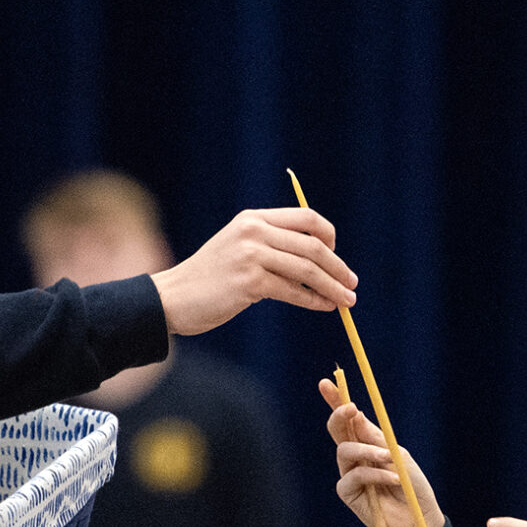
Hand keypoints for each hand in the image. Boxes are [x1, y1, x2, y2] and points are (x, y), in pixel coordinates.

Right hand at [150, 207, 357, 334]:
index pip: (306, 218)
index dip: (329, 236)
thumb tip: (317, 260)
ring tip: (347, 301)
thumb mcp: (239, 248)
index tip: (336, 255)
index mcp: (253, 218)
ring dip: (332, 287)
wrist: (173, 297)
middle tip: (352, 284)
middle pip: (312, 246)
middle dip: (338, 267)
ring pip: (307, 270)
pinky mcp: (249, 282)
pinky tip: (325, 307)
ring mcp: (251, 255)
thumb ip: (271, 245)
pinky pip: (292, 292)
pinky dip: (314, 301)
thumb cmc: (210, 278)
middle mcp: (254, 231)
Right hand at [319, 379, 440, 526]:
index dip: (335, 401)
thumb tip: (355, 414)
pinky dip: (374, 474)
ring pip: (344, 451)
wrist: (418, 517)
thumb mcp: (397, 454)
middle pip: (337, 431)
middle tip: (350, 410)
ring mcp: (349, 473)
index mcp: (367, 442)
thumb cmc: (411, 485)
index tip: (326, 383)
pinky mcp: (347, 492)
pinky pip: (352, 476)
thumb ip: (375, 438)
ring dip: (368, 451)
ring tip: (388, 458)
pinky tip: (391, 479)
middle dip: (340, 416)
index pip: (347, 419)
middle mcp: (355, 456)